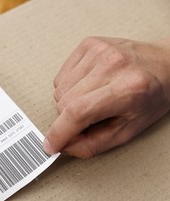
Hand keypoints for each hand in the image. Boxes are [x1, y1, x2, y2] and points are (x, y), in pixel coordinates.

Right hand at [44, 36, 169, 157]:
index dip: (59, 132)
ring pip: (59, 90)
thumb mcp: (129, 130)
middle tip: (87, 119)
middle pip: (64, 102)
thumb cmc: (151, 96)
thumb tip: (64, 146)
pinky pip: (60, 76)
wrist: (165, 64)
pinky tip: (86, 86)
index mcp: (128, 88)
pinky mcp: (88, 44)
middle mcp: (112, 64)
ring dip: (67, 102)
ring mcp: (98, 51)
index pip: (78, 111)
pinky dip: (67, 87)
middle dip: (68, 119)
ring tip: (91, 99)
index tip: (51, 145)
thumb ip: (93, 144)